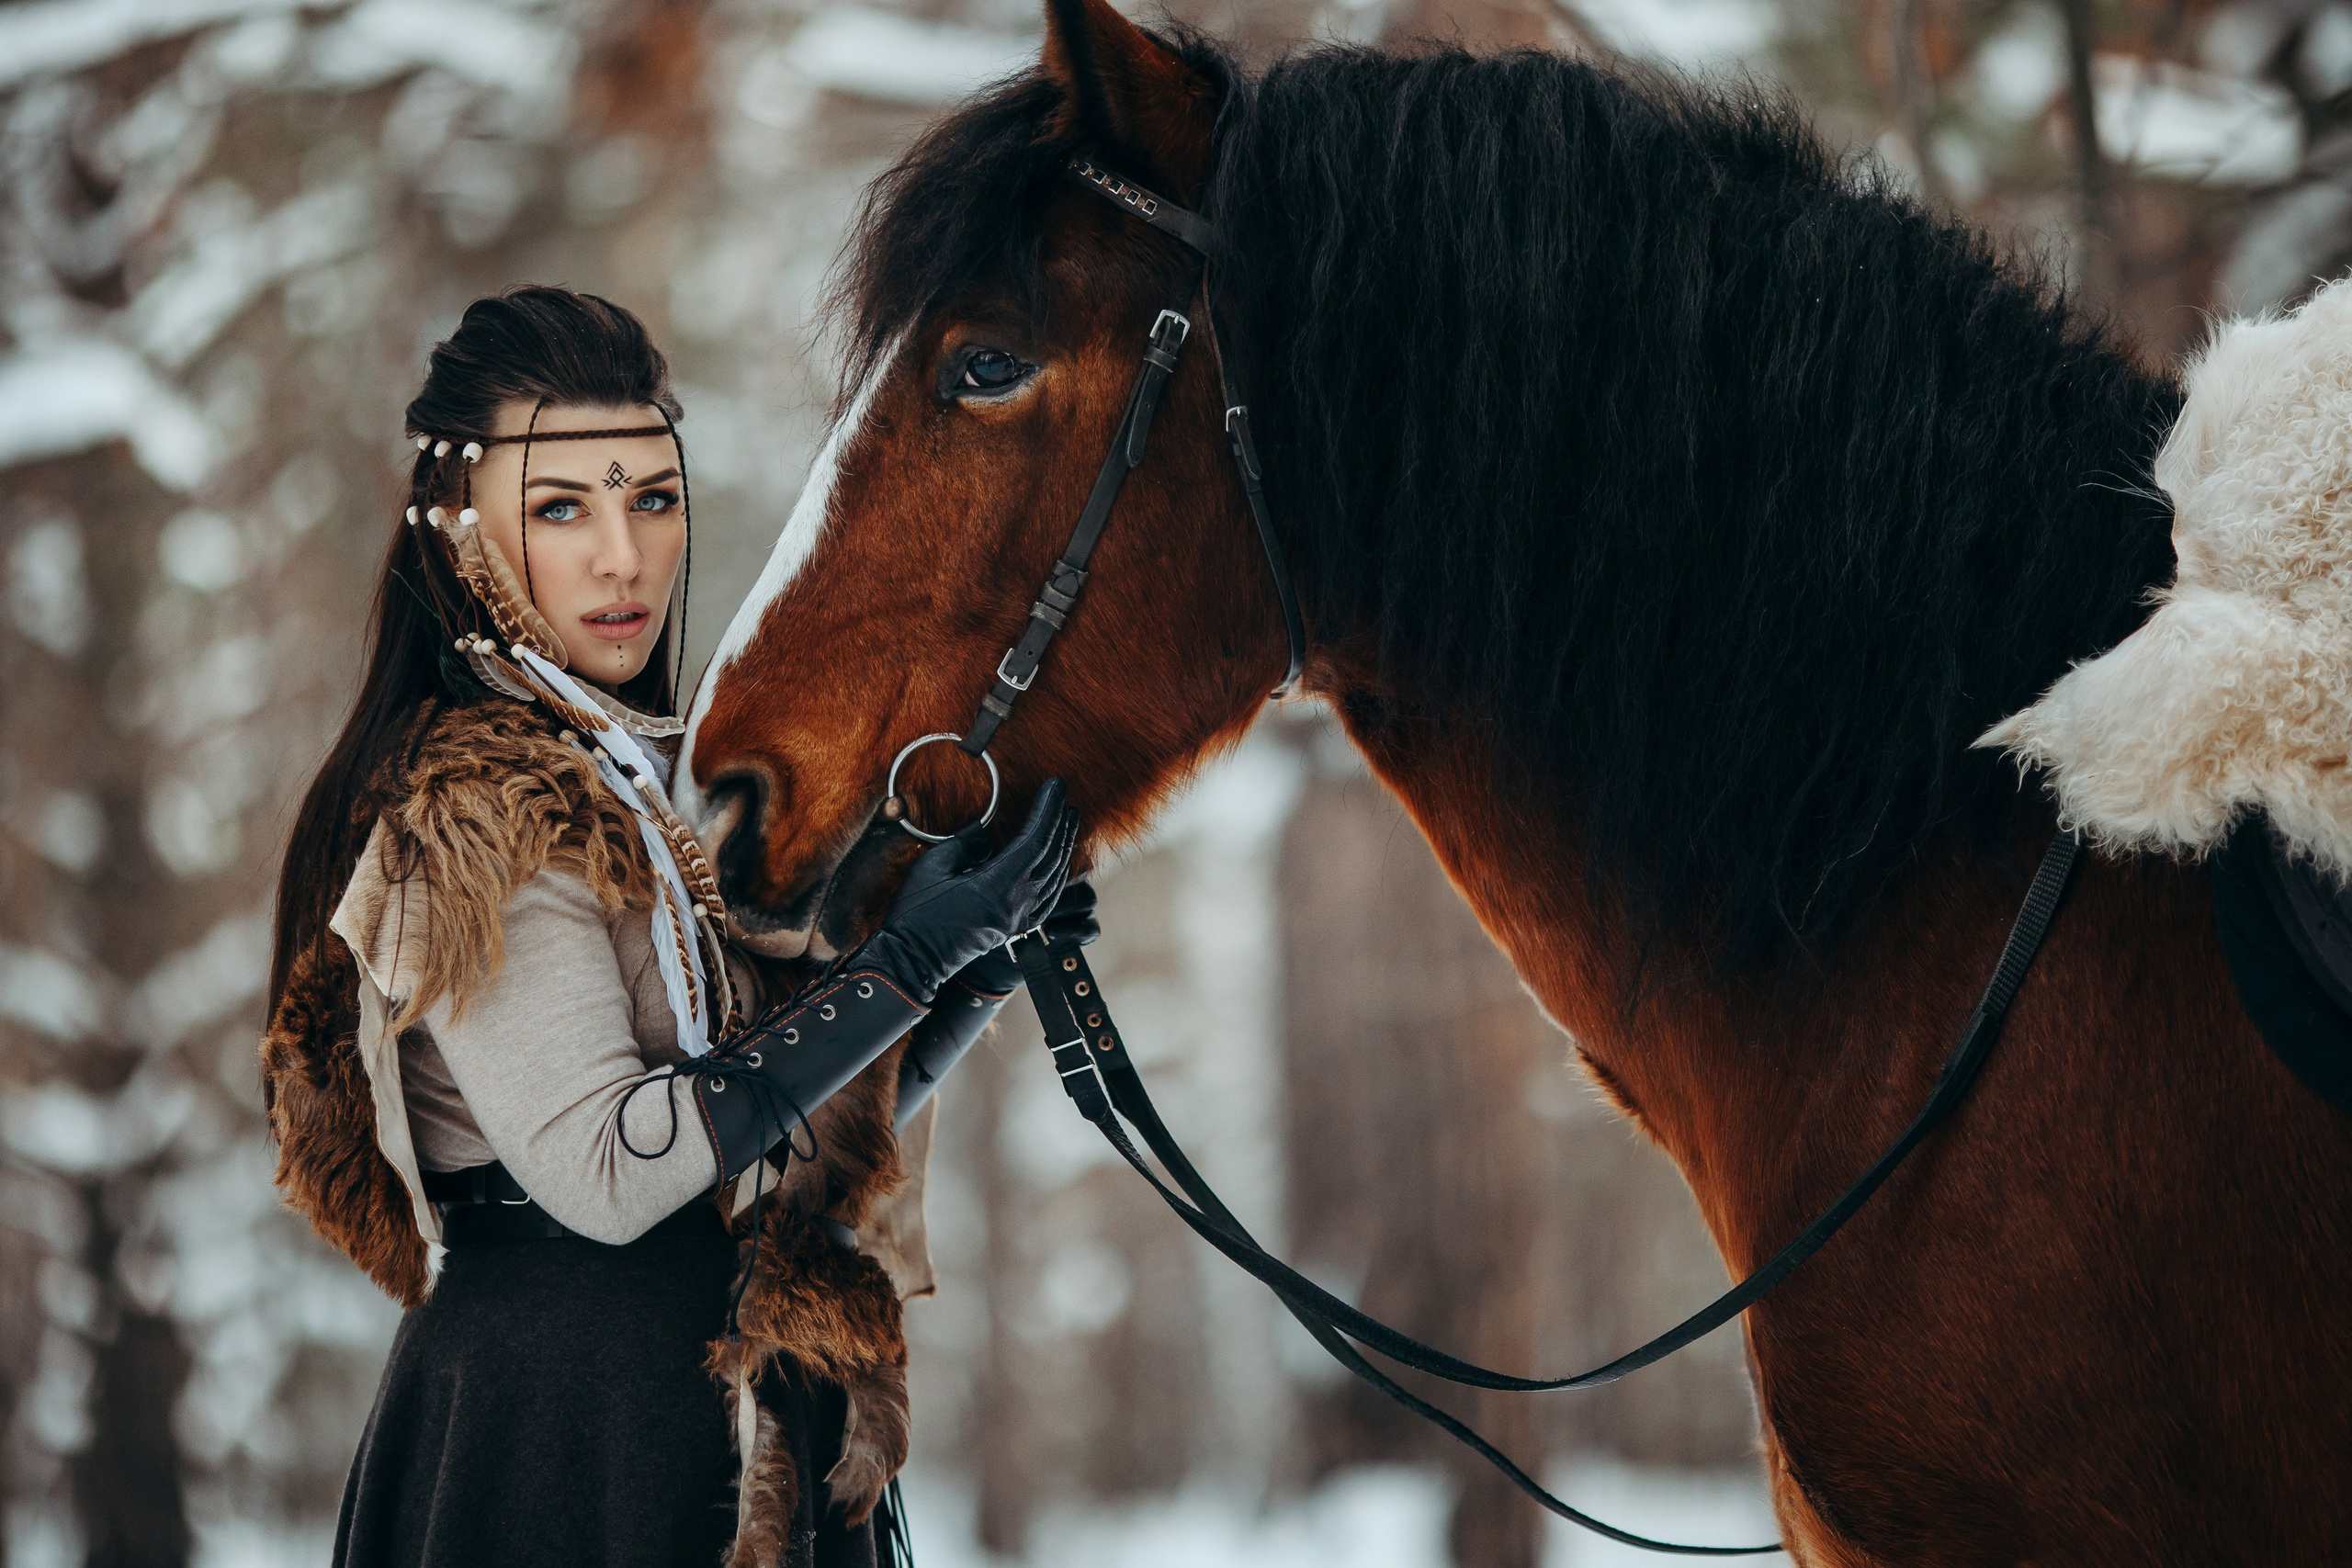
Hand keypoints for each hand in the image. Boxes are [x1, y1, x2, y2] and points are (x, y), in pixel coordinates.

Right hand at [861, 779, 1078, 1002]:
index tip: (1055, 785)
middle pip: (1050, 856)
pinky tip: (1059, 862)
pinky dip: (1057, 875)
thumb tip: (986, 835)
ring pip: (1054, 877)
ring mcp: (1018, 920)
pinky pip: (1048, 898)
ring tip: (1068, 819)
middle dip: (1060, 822)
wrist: (912, 962)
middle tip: (1065, 795)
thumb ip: (964, 845)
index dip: (1047, 810)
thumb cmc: (915, 915)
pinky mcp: (1014, 929)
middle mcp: (1015, 905)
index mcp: (996, 887)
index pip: (1034, 841)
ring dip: (1063, 845)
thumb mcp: (931, 867)